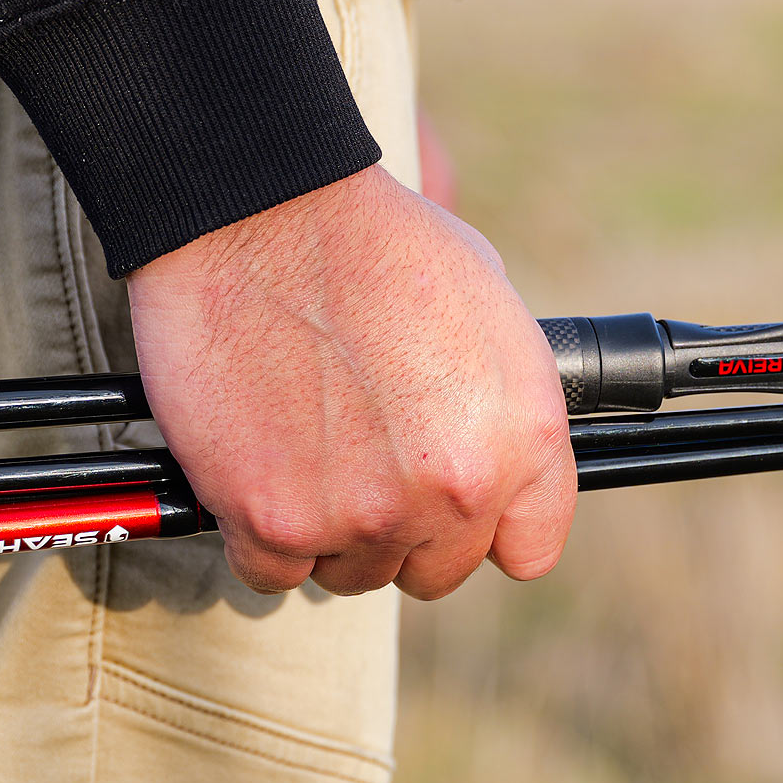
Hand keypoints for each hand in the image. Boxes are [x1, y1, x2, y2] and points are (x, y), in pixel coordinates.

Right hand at [126, 166, 575, 598]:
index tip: (451, 508)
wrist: (261, 209)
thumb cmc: (373, 239)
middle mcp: (454, 488)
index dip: (483, 527)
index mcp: (521, 436)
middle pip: (432, 570)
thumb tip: (493, 459)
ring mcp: (364, 513)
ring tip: (300, 444)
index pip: (528, 549)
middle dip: (398, 526)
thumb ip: (500, 401)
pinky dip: (256, 531)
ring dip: (326, 529)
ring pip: (349, 573)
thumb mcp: (489, 304)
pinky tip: (254, 464)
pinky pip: (270, 571)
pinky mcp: (274, 521)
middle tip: (356, 460)